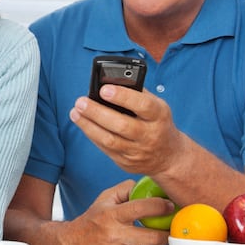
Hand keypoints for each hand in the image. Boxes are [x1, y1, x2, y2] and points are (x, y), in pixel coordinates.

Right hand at [62, 180, 172, 244]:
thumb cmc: (91, 221)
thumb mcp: (104, 199)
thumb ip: (126, 189)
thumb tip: (147, 187)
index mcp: (112, 215)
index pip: (142, 209)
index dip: (160, 206)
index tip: (169, 206)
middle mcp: (115, 235)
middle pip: (153, 236)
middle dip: (165, 231)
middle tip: (166, 226)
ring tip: (154, 239)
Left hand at [69, 85, 189, 175]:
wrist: (169, 156)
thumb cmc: (157, 122)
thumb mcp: (156, 105)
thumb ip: (136, 93)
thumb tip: (108, 81)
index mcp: (159, 115)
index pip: (142, 105)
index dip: (122, 97)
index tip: (103, 89)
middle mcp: (150, 135)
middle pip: (121, 125)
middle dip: (97, 112)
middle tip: (81, 102)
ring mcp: (139, 151)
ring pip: (110, 140)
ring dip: (88, 125)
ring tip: (75, 112)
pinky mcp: (127, 163)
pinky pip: (106, 149)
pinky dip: (92, 135)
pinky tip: (83, 124)